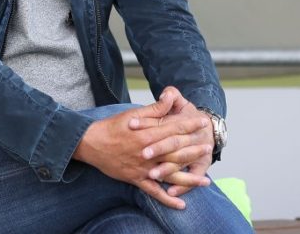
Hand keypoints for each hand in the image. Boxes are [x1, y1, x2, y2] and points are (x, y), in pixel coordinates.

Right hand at [73, 90, 209, 208]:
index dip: (190, 125)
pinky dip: (167, 199)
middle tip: (208, 147)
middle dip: (194, 150)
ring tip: (206, 181)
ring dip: (189, 178)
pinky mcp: (136, 179)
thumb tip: (170, 96)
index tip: (203, 122)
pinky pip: (154, 192)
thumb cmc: (112, 127)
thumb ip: (154, 109)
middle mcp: (148, 153)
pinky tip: (181, 203)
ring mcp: (143, 168)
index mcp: (147, 134)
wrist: (91, 144)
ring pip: (170, 175)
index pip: (174, 129)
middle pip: (176, 153)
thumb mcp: (133, 113)